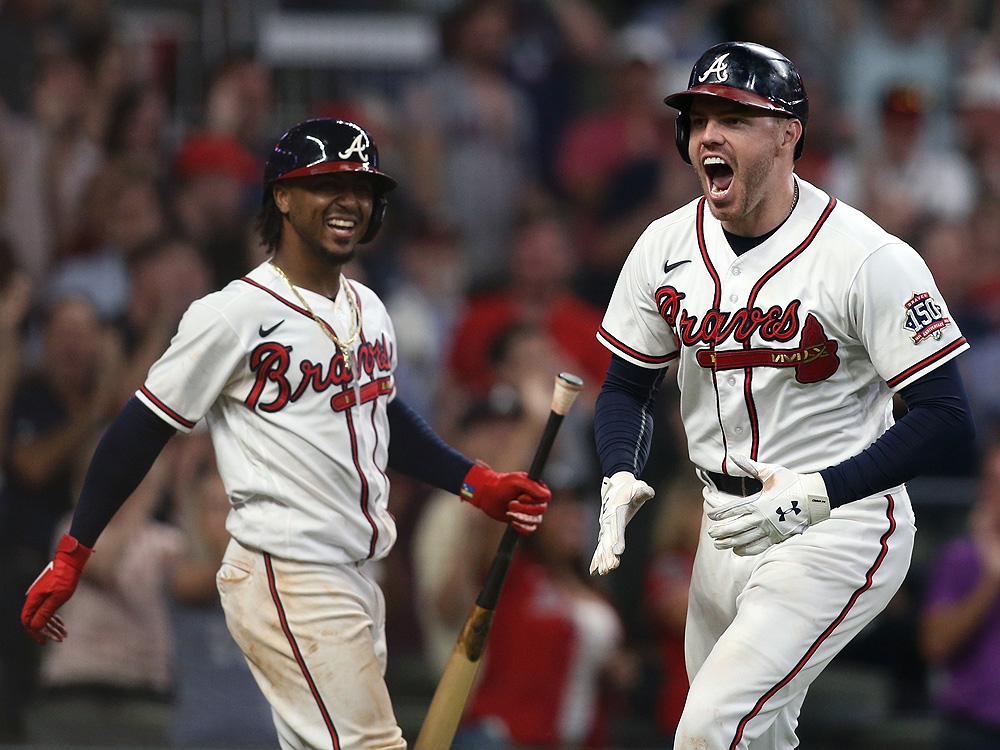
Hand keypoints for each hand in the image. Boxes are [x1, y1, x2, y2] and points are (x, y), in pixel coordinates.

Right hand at [21, 533, 92, 643]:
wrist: (70, 561)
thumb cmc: (65, 578)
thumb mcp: (58, 597)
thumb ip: (45, 612)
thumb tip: (34, 627)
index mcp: (34, 600)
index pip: (27, 621)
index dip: (34, 633)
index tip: (44, 641)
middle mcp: (35, 599)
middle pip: (36, 620)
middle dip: (47, 631)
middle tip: (59, 639)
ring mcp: (41, 596)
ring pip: (43, 616)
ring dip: (52, 626)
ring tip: (64, 635)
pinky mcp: (48, 594)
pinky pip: (48, 610)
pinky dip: (55, 618)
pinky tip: (62, 625)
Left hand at [460, 463, 550, 533]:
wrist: (487, 495)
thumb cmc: (500, 485)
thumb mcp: (516, 481)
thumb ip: (532, 486)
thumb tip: (546, 495)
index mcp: (536, 488)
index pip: (546, 497)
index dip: (535, 499)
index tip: (521, 497)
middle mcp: (535, 500)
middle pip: (541, 510)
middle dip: (525, 508)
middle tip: (511, 503)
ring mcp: (530, 511)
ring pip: (536, 521)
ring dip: (521, 517)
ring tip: (509, 510)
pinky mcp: (523, 521)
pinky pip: (530, 530)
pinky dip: (522, 528)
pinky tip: (513, 522)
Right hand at [590, 471, 653, 574]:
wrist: (615, 487)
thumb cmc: (629, 489)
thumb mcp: (637, 488)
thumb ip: (643, 491)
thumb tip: (649, 492)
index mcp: (616, 512)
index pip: (617, 528)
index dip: (618, 540)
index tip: (618, 552)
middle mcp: (608, 522)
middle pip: (608, 540)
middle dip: (609, 554)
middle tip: (610, 567)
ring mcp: (605, 528)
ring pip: (603, 546)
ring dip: (603, 559)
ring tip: (603, 572)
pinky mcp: (605, 533)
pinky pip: (600, 547)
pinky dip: (597, 558)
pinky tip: (595, 570)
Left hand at [707, 454, 829, 555]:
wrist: (815, 497)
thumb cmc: (792, 482)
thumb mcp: (770, 472)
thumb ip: (749, 466)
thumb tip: (733, 457)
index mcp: (758, 502)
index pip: (733, 510)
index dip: (719, 514)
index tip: (710, 516)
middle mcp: (761, 518)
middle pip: (735, 527)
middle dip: (721, 531)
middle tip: (711, 534)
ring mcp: (770, 530)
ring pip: (745, 540)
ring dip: (730, 542)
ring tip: (718, 544)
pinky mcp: (778, 537)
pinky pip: (759, 546)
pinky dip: (746, 549)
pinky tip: (737, 550)